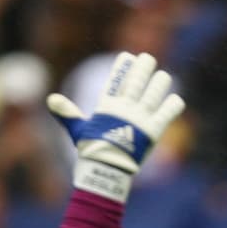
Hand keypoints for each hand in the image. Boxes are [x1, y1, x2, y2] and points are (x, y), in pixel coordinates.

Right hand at [46, 51, 184, 201]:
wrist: (106, 170)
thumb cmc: (91, 152)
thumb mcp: (78, 130)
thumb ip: (68, 114)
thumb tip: (51, 99)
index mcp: (107, 107)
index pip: (116, 81)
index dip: (122, 68)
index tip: (128, 57)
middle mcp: (125, 109)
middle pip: (136, 82)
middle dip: (143, 68)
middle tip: (148, 58)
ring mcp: (140, 118)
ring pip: (154, 94)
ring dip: (160, 83)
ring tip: (164, 76)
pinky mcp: (154, 131)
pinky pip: (167, 113)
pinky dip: (173, 105)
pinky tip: (175, 100)